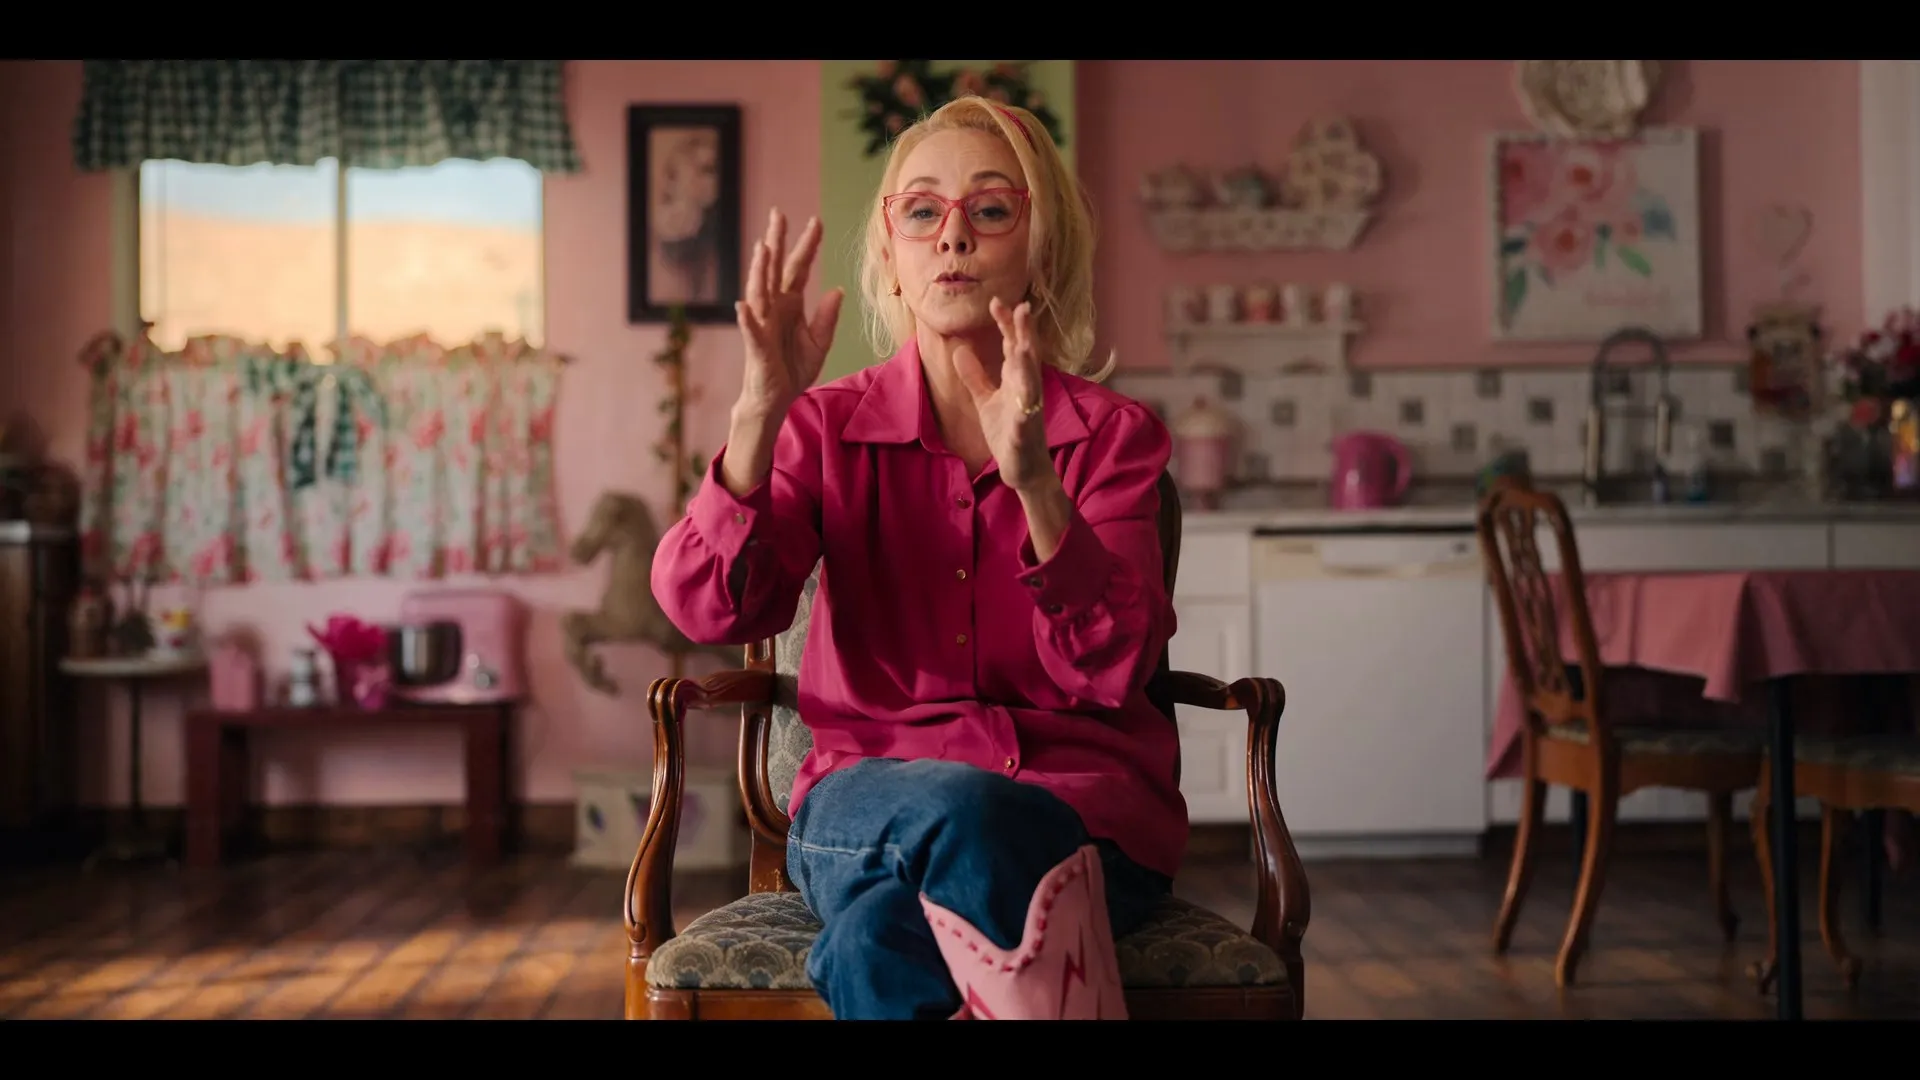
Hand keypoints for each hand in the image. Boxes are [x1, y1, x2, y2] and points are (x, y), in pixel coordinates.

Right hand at [735, 208, 844, 419]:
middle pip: (775, 269)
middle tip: (778, 213)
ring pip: (760, 292)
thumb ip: (827, 317)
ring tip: (762, 248)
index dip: (807, 246)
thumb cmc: (793, 369)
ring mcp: (762, 324)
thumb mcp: (819, 342)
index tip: (817, 221)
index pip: (799, 269)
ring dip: (760, 270)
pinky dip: (747, 318)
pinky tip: (743, 305)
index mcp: (790, 304)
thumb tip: (838, 289)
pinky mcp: (757, 347)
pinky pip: (751, 330)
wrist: (777, 398)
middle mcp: (774, 308)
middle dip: (776, 241)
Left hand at [953, 297, 1056, 493]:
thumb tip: (960, 349)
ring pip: (1030, 386)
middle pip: (1027, 358)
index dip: (1007, 325)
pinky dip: (1023, 417)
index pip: (1013, 346)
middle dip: (1025, 334)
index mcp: (1018, 381)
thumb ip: (975, 376)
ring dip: (1027, 367)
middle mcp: (1027, 392)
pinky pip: (1024, 425)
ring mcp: (1028, 413)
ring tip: (1022, 348)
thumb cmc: (1007, 432)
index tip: (997, 302)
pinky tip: (1021, 410)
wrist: (1024, 470)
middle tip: (1022, 308)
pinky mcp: (1024, 437)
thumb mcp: (986, 400)